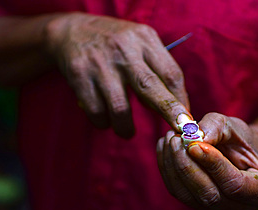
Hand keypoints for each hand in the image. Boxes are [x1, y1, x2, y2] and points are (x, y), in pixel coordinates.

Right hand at [44, 13, 189, 137]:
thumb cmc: (115, 44)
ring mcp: (100, 63)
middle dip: (168, 111)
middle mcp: (123, 49)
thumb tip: (171, 107)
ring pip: (119, 108)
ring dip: (125, 128)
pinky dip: (103, 122)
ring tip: (127, 131)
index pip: (170, 73)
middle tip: (179, 130)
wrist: (71, 31)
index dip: (180, 100)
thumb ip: (156, 70)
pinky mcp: (79, 75)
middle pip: (149, 86)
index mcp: (144, 40)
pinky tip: (105, 119)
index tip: (185, 120)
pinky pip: (96, 111)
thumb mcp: (139, 43)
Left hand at [157, 113, 257, 209]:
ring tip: (169, 138)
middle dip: (187, 165)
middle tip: (175, 138)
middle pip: (208, 194)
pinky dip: (167, 168)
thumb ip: (216, 127)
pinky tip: (164, 147)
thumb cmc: (241, 139)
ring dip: (173, 165)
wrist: (239, 151)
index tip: (194, 144)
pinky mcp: (197, 207)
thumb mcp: (234, 126)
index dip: (213, 165)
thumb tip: (194, 137)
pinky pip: (176, 191)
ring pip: (186, 195)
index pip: (234, 185)